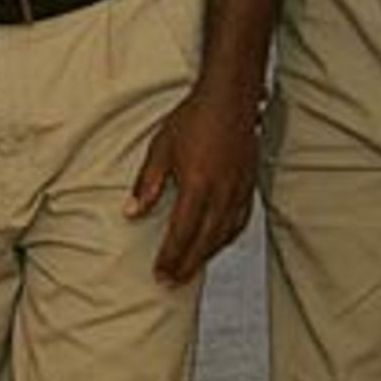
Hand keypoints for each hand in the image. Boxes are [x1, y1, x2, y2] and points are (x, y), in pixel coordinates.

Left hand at [126, 87, 258, 285]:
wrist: (230, 98)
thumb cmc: (195, 118)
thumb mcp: (161, 147)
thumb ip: (147, 183)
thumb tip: (131, 212)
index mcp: (197, 185)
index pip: (182, 233)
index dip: (170, 257)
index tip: (159, 273)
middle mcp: (221, 194)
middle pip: (203, 242)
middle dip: (186, 266)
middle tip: (170, 282)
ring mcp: (238, 191)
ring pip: (223, 236)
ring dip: (206, 256)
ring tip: (189, 270)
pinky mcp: (248, 186)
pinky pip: (239, 222)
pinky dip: (226, 239)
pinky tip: (216, 243)